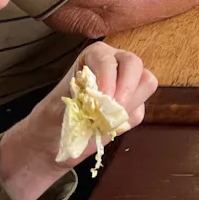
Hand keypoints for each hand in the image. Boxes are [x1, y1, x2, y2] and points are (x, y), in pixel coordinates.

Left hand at [0, 42, 156, 199]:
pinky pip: (140, 111)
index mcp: (94, 56)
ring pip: (146, 84)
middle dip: (127, 88)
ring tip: (106, 120)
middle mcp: (114, 65)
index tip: (103, 99)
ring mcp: (127, 85)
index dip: (108, 77)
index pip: (108, 59)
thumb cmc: (53, 118)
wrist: (52, 142)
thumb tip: (105, 101)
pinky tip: (107, 128)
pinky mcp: (132, 106)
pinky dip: (126, 122)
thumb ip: (82, 100)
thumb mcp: (60, 106)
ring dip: (129, 104)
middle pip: (134, 64)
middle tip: (114, 110)